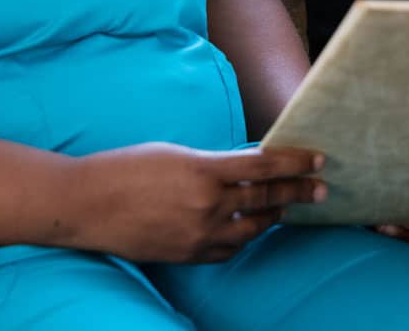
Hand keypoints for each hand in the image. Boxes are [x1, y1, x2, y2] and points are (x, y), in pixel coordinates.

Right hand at [69, 142, 324, 262]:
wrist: (88, 205)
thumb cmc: (127, 167)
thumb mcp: (176, 152)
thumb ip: (213, 162)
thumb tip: (246, 164)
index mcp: (203, 170)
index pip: (263, 167)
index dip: (294, 163)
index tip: (317, 159)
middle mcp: (206, 206)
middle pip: (264, 198)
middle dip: (296, 192)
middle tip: (321, 188)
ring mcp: (197, 235)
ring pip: (250, 228)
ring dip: (272, 215)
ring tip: (288, 207)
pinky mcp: (186, 256)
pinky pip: (227, 249)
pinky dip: (243, 237)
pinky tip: (250, 228)